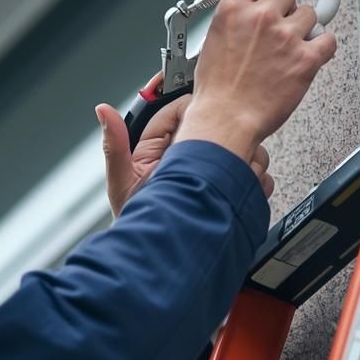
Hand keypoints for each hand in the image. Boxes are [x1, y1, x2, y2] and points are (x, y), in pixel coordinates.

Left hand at [98, 96, 273, 215]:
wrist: (169, 258)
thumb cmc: (142, 223)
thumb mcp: (123, 184)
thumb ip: (115, 146)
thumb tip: (103, 110)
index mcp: (161, 148)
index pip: (181, 111)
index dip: (192, 105)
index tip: (203, 101)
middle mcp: (190, 157)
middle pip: (216, 125)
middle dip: (225, 134)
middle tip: (224, 148)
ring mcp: (215, 174)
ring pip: (240, 146)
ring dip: (243, 156)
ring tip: (233, 172)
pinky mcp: (234, 190)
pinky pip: (254, 173)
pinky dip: (256, 178)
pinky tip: (245, 186)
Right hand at [175, 0, 337, 160]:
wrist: (225, 120)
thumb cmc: (216, 91)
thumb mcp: (211, 41)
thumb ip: (234, 20)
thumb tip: (247, 14)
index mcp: (233, 9)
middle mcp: (261, 17)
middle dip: (286, 6)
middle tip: (281, 23)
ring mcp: (286, 36)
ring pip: (309, 14)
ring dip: (303, 28)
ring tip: (290, 47)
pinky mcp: (306, 58)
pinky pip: (328, 40)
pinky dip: (323, 46)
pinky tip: (311, 54)